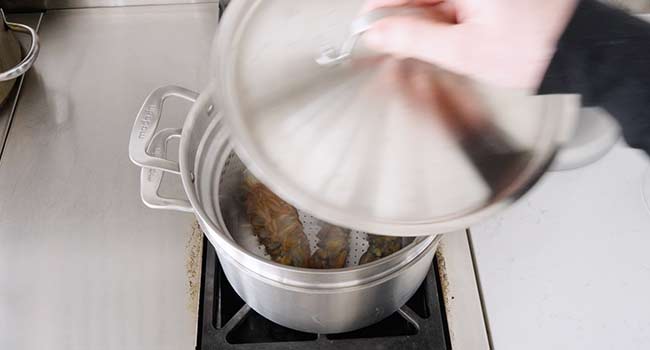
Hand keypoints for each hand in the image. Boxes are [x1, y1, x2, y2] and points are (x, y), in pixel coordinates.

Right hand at [362, 0, 577, 88]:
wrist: (578, 53)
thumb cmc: (532, 50)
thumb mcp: (463, 50)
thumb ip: (414, 38)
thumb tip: (377, 32)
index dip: (381, 5)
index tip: (367, 25)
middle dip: (403, 17)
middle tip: (395, 45)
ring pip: (435, 2)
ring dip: (425, 22)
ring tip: (440, 48)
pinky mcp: (488, 0)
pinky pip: (453, 5)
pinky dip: (444, 22)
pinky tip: (449, 40)